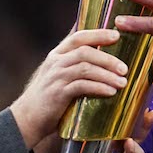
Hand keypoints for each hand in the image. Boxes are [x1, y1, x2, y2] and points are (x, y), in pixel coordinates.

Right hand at [9, 29, 128, 148]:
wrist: (27, 118)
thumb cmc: (49, 97)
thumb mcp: (60, 76)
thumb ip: (76, 65)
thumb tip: (100, 57)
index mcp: (57, 54)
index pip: (78, 37)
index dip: (98, 34)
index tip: (117, 35)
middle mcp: (55, 62)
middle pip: (85, 52)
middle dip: (107, 59)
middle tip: (125, 68)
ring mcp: (56, 77)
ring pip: (85, 68)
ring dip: (107, 74)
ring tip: (122, 82)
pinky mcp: (57, 94)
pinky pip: (82, 86)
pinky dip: (99, 88)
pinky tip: (111, 92)